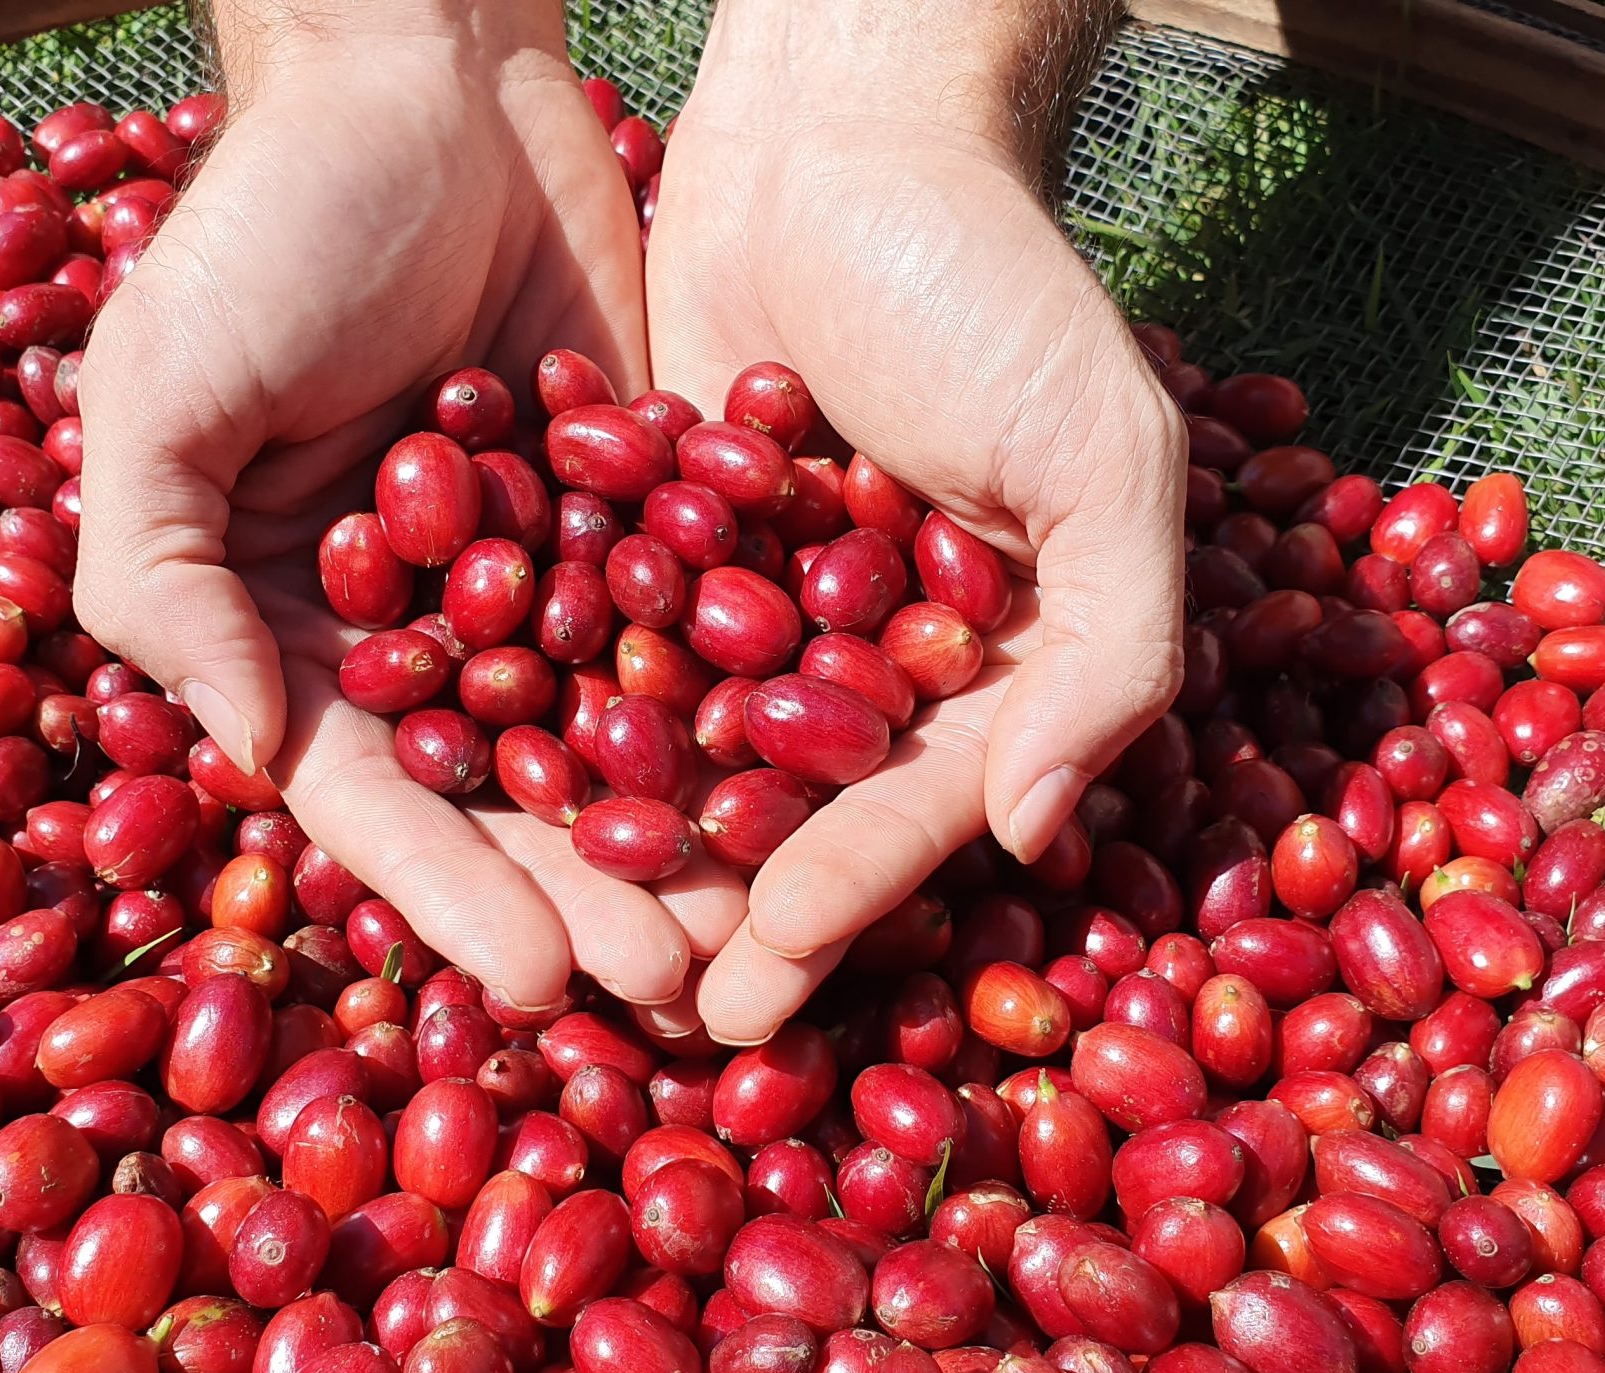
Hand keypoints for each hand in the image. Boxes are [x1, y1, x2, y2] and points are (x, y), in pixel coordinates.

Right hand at [76, 0, 742, 1014]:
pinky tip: (816, 779)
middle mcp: (414, 623)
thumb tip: (232, 738)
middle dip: (589, 892)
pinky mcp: (637, 506)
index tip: (540, 987)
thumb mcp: (167, 384)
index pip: (373, 791)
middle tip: (681, 988)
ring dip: (681, 833)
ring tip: (761, 923)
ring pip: (616, 733)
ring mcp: (535, 571)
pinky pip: (692, 623)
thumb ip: (159, 569)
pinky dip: (744, 702)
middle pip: (510, 793)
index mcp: (288, 621)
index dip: (452, 893)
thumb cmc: (269, 219)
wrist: (431, 67)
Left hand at [646, 1, 1188, 1042]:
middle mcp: (874, 650)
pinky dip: (562, 723)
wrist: (837, 129)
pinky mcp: (653, 544)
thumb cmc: (994, 282)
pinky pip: (611, 652)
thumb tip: (1043, 831)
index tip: (764, 974)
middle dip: (730, 908)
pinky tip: (495, 799)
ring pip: (692, 753)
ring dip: (637, 850)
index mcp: (995, 655)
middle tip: (651, 1012)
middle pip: (798, 808)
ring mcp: (756, 603)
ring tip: (564, 941)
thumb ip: (1108, 644)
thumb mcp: (1100, 453)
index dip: (845, 893)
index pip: (916, 803)